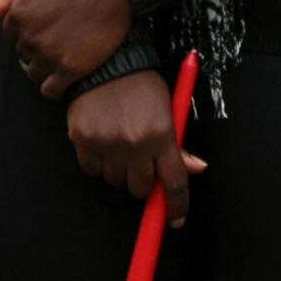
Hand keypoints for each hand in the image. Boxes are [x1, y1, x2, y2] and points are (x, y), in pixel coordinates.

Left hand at [0, 0, 132, 99]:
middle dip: (35, 49)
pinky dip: (54, 87)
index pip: (10, 35)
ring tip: (61, 57)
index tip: (43, 27)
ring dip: (44, 68)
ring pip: (34, 74)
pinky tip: (65, 76)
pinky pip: (50, 91)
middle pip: (22, 55)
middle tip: (56, 39)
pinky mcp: (71, 68)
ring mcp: (50, 54)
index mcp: (18, 13)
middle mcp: (30, 37)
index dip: (26, 31)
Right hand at [65, 70, 207, 220]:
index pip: (174, 182)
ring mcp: (108, 144)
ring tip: (120, 143)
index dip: (177, 205)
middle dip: (142, 181)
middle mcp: (135, 143)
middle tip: (140, 162)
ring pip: (115, 181)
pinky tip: (103, 140)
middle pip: (140, 189)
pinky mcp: (84, 141)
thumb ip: (178, 143)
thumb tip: (196, 168)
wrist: (106, 62)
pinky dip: (98, 162)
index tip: (176, 218)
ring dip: (120, 170)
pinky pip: (92, 170)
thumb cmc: (141, 84)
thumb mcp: (168, 108)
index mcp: (162, 134)